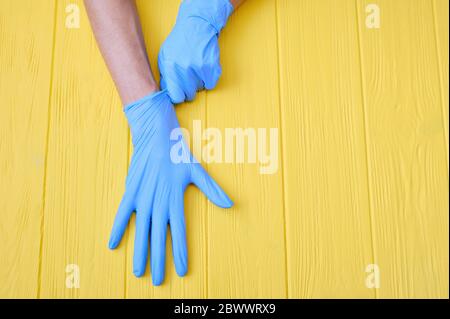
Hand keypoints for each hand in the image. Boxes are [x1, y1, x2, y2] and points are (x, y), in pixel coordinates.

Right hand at [108, 91, 232, 284]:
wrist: (155, 134)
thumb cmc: (178, 152)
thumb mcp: (197, 170)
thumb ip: (212, 190)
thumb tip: (230, 204)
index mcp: (175, 199)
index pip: (178, 232)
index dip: (179, 252)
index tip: (180, 270)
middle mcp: (158, 202)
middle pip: (158, 237)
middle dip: (159, 260)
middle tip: (158, 281)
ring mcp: (143, 197)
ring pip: (141, 230)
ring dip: (140, 251)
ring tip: (139, 272)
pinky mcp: (131, 191)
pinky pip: (123, 213)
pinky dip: (118, 228)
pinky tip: (112, 244)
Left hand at [158, 0, 233, 103]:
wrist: (197, 25)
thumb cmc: (180, 42)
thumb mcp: (165, 56)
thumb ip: (165, 76)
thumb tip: (168, 93)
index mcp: (170, 67)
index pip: (175, 96)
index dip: (178, 96)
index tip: (180, 93)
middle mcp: (184, 68)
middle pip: (189, 95)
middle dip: (189, 89)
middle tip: (189, 78)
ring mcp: (199, 68)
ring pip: (200, 89)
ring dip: (199, 82)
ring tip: (196, 68)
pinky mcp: (212, 66)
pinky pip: (211, 84)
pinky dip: (209, 79)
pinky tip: (204, 68)